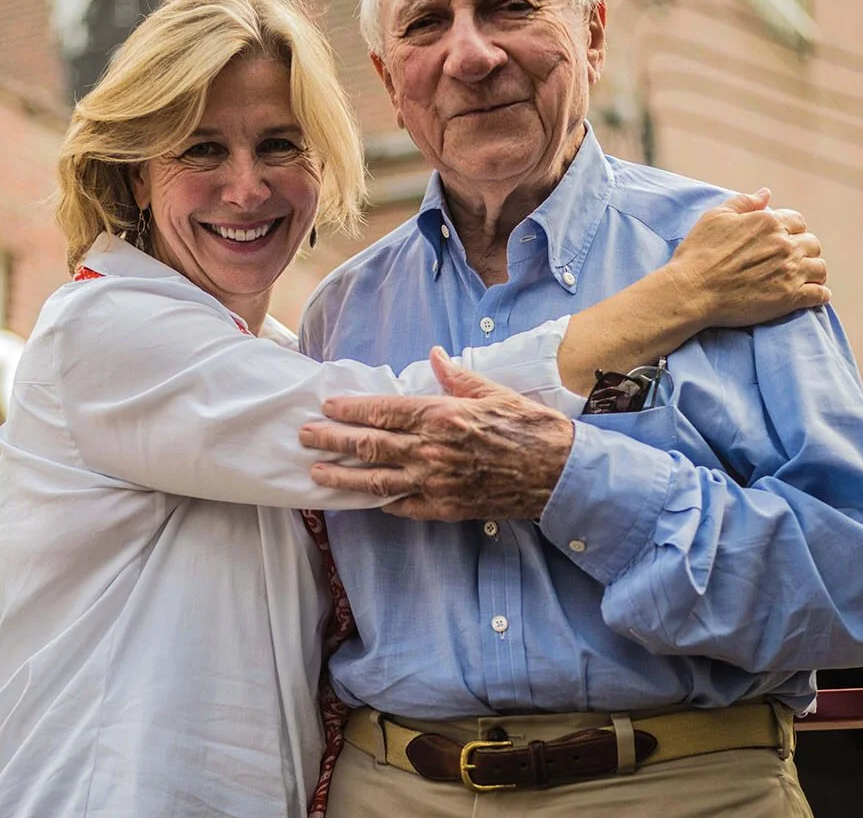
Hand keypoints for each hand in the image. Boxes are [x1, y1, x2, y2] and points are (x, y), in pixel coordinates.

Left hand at [298, 347, 573, 520]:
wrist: (557, 471)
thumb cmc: (527, 425)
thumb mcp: (491, 391)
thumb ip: (456, 376)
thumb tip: (434, 355)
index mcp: (441, 414)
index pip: (383, 411)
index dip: (350, 410)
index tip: (327, 407)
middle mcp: (431, 449)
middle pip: (370, 445)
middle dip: (332, 440)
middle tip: (304, 437)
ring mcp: (436, 482)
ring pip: (377, 480)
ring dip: (342, 476)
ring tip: (316, 472)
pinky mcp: (446, 507)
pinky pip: (404, 506)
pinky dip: (381, 502)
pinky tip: (361, 500)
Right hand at [667, 189, 829, 328]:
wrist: (692, 291)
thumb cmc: (698, 254)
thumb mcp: (714, 218)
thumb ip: (743, 202)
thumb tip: (766, 193)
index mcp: (769, 222)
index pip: (797, 221)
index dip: (790, 230)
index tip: (782, 240)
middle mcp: (785, 244)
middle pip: (812, 244)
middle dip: (804, 250)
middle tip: (791, 261)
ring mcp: (790, 271)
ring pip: (819, 268)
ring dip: (814, 272)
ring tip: (805, 278)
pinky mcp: (790, 298)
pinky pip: (820, 294)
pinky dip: (820, 295)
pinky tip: (815, 295)